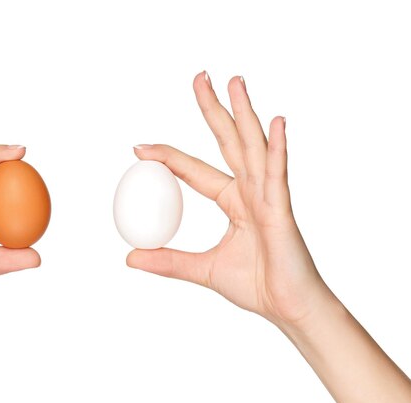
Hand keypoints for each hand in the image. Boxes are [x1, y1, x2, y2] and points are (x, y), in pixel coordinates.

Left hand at [127, 72, 333, 328]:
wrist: (289, 308)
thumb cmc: (257, 286)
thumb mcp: (202, 270)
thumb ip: (168, 261)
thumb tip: (130, 258)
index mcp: (234, 201)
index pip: (195, 170)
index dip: (169, 156)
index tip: (139, 146)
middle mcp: (251, 191)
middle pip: (228, 142)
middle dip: (214, 109)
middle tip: (200, 77)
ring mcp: (269, 197)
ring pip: (252, 147)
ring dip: (244, 113)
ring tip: (235, 82)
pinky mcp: (283, 210)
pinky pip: (277, 176)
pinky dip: (276, 149)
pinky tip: (276, 123)